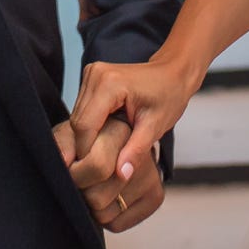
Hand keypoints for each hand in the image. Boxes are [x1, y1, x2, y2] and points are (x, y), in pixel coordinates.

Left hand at [60, 114, 164, 231]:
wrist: (114, 143)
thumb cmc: (85, 141)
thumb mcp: (69, 135)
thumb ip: (64, 145)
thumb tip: (65, 163)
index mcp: (121, 131)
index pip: (97, 167)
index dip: (75, 175)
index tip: (71, 169)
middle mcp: (142, 153)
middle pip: (97, 198)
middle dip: (82, 191)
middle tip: (82, 179)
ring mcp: (151, 177)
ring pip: (104, 214)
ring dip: (92, 205)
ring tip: (94, 185)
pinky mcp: (155, 197)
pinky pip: (116, 224)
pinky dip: (106, 216)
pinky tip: (107, 196)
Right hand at [68, 56, 197, 230]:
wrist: (172, 72)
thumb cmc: (169, 96)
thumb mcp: (155, 126)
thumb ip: (136, 151)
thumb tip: (121, 175)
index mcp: (110, 84)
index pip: (85, 126)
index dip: (88, 152)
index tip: (98, 173)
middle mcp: (95, 75)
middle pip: (78, 123)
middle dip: (86, 148)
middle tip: (101, 169)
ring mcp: (90, 75)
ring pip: (76, 118)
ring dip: (87, 139)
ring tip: (104, 154)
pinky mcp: (90, 79)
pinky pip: (81, 111)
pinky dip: (89, 128)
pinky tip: (103, 138)